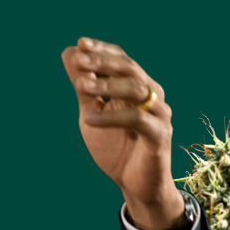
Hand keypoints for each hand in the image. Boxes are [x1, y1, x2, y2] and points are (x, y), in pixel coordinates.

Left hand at [61, 37, 183, 229]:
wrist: (134, 184)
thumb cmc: (114, 146)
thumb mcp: (91, 113)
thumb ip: (83, 87)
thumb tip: (69, 54)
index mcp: (136, 87)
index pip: (122, 60)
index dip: (102, 51)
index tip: (79, 44)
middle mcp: (151, 95)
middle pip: (130, 69)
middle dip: (103, 63)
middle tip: (79, 60)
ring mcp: (159, 114)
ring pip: (136, 89)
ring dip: (107, 85)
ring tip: (81, 86)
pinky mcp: (160, 135)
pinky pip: (138, 119)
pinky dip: (111, 117)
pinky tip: (89, 119)